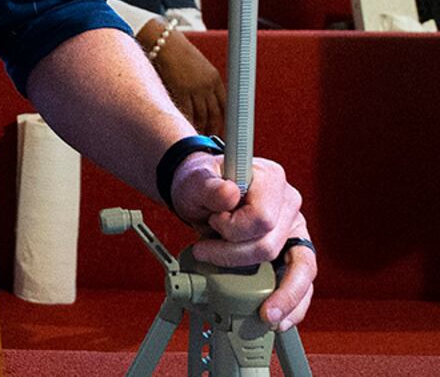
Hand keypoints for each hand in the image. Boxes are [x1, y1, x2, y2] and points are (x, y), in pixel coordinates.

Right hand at [151, 27, 225, 135]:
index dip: (224, 119)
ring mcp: (195, 88)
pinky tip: (184, 128)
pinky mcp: (181, 89)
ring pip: (202, 115)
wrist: (163, 40)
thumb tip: (200, 101)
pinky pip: (187, 112)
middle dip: (213, 128)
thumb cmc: (176, 52)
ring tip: (197, 137)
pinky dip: (187, 122)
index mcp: (215, 78)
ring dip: (201, 128)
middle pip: (215, 113)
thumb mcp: (197, 65)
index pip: (225, 104)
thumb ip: (202, 82)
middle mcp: (208, 84)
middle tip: (210, 139)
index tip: (222, 130)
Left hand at [171, 155, 315, 331]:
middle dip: (234, 258)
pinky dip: (292, 303)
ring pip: (300, 269)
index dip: (233, 229)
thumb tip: (229, 194)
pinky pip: (302, 281)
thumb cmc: (201, 184)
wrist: (200, 193)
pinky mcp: (293, 250)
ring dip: (280, 295)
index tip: (212, 223)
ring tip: (265, 316)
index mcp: (271, 179)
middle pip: (271, 245)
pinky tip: (280, 319)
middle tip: (205, 252)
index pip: (262, 217)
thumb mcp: (196, 180)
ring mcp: (294, 229)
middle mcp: (290, 203)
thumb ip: (209, 186)